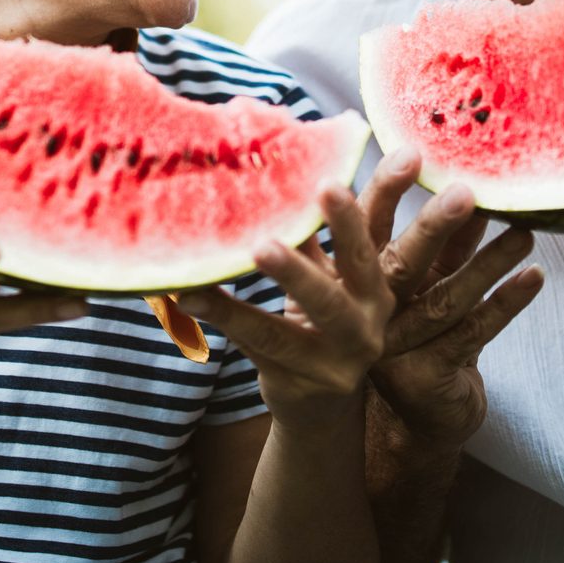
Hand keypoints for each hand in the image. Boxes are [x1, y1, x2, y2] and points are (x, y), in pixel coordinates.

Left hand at [179, 186, 394, 427]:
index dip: (360, 211)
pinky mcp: (295, 383)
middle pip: (346, 281)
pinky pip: (252, 346)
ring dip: (247, 304)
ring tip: (216, 273)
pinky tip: (186, 299)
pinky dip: (220, 319)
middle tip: (268, 239)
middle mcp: (366, 324)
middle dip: (312, 257)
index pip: (374, 239)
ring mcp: (334, 361)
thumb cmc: (323, 318)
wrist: (322, 404)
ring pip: (287, 330)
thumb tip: (289, 158)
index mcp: (377, 286)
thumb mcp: (332, 275)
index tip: (333, 180)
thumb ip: (320, 230)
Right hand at [362, 148, 543, 449]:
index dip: (385, 191)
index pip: (368, 226)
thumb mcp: (407, 277)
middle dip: (435, 224)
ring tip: (525, 232)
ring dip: (489, 263)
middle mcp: (369, 309)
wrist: (407, 416)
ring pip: (447, 298)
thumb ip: (423, 236)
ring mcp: (396, 345)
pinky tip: (534, 276)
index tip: (410, 154)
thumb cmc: (409, 327)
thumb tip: (450, 174)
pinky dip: (506, 304)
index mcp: (355, 275)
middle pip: (403, 261)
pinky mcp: (427, 375)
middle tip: (467, 192)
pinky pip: (472, 334)